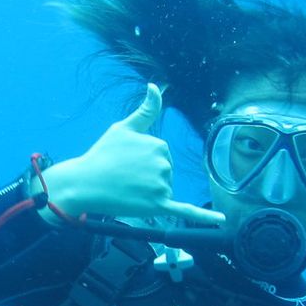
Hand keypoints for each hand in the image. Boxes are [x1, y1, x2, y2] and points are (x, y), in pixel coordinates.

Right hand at [39, 84, 224, 224]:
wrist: (84, 182)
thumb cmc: (103, 155)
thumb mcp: (124, 127)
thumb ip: (146, 110)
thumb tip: (156, 85)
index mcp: (159, 144)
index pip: (161, 156)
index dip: (142, 162)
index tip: (125, 163)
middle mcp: (164, 163)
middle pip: (165, 173)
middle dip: (147, 177)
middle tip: (122, 177)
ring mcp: (161, 185)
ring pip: (164, 190)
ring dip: (149, 192)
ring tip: (125, 188)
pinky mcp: (158, 205)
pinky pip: (186, 211)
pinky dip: (205, 217)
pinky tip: (221, 220)